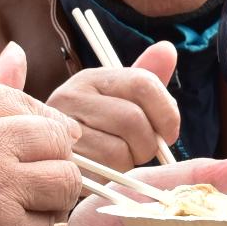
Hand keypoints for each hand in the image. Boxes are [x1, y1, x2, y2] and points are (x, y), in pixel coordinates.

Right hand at [47, 39, 180, 170]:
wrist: (57, 166)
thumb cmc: (99, 137)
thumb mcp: (122, 106)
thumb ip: (146, 83)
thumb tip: (167, 49)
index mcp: (92, 79)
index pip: (143, 83)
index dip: (167, 113)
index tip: (169, 133)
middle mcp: (71, 96)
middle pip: (133, 119)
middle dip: (148, 144)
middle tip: (141, 152)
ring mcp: (59, 129)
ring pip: (119, 149)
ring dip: (129, 163)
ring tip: (119, 163)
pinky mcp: (59, 160)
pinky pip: (102, 171)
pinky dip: (113, 176)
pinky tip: (104, 173)